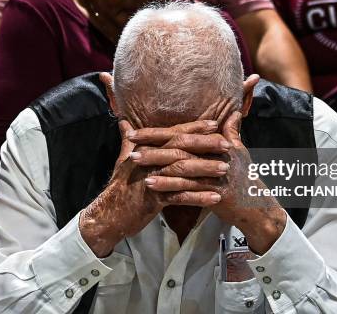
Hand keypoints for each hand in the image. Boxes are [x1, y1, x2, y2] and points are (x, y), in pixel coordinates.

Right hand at [79, 119, 223, 256]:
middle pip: (180, 148)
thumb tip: (124, 122)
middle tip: (227, 145)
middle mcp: (148, 160)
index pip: (173, 134)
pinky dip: (198, 197)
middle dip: (205, 145)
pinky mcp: (153, 199)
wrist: (109, 214)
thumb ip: (128, 141)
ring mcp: (151, 179)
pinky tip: (215, 198)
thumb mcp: (124, 159)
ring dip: (206, 170)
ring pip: (182, 171)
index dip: (194, 128)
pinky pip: (180, 197)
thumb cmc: (120, 186)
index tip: (214, 124)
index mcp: (145, 149)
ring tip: (225, 170)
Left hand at [129, 111, 286, 254]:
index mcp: (218, 143)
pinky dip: (168, 186)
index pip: (183, 133)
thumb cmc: (246, 177)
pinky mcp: (214, 192)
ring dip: (156, 163)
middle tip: (130, 143)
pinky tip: (151, 185)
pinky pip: (186, 189)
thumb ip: (232, 131)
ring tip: (134, 162)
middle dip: (153, 144)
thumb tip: (232, 112)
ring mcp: (215, 174)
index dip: (159, 131)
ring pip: (180, 166)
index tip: (138, 130)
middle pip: (180, 146)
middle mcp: (216, 155)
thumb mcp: (240, 151)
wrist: (258, 205)